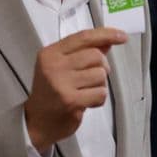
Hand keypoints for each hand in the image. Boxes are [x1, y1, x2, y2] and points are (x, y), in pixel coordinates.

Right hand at [24, 27, 127, 151]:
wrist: (36, 122)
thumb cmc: (50, 93)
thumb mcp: (61, 67)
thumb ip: (83, 52)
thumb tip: (107, 42)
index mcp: (50, 53)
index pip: (83, 37)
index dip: (105, 34)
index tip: (121, 36)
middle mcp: (54, 65)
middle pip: (96, 55)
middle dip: (102, 66)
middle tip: (92, 78)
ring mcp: (62, 83)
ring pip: (100, 75)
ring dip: (99, 84)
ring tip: (85, 91)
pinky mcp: (71, 100)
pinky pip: (100, 92)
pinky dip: (98, 98)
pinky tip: (86, 101)